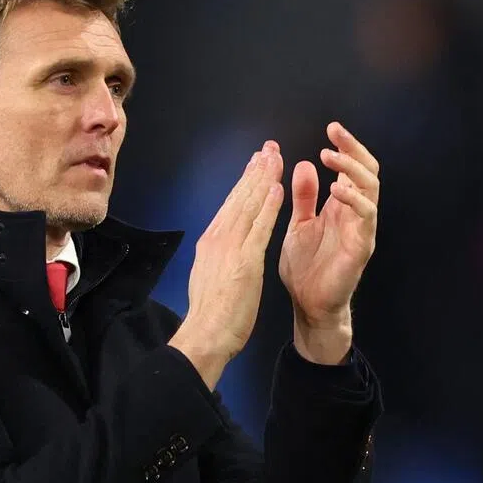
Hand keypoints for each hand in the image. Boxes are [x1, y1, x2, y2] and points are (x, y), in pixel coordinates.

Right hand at [169, 141, 283, 389]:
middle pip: (239, 198)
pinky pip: (259, 227)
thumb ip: (218, 257)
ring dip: (263, 179)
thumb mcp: (210, 276)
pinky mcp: (244, 261)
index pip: (231, 205)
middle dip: (255, 171)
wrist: (206, 334)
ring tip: (275, 157)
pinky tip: (277, 189)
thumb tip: (222, 248)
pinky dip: (268, 206)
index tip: (255, 164)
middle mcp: (218, 238)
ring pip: (248, 205)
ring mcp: (230, 248)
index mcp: (211, 242)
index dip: (245, 183)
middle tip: (268, 148)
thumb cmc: (210, 314)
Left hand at [279, 122, 378, 357]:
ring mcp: (361, 229)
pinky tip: (337, 190)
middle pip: (366, 172)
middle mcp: (355, 214)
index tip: (331, 129)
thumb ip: (304, 196)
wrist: (308, 305)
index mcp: (340, 206)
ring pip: (371, 189)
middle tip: (335, 133)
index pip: (351, 168)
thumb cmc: (306, 267)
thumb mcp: (299, 224)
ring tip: (331, 155)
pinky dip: (354, 200)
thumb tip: (307, 163)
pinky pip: (366, 218)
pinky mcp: (361, 247)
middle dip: (354, 149)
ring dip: (352, 169)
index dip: (346, 147)